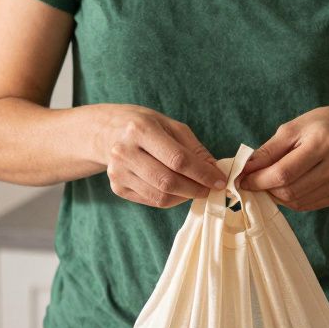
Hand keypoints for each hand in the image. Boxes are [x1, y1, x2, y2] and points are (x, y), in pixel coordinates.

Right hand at [98, 105, 224, 207]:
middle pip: (168, 181)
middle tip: (210, 189)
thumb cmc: (147, 126)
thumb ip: (194, 149)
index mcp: (140, 129)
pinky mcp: (117, 187)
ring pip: (160, 196)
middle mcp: (124, 152)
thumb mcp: (172, 127)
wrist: (108, 132)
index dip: (202, 173)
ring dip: (185, 196)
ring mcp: (118, 172)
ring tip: (196, 189)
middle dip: (196, 189)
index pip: (178, 159)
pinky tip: (178, 190)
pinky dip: (171, 199)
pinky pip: (152, 201)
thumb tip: (215, 173)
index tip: (220, 181)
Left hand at [240, 106, 328, 210]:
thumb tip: (244, 171)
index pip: (284, 173)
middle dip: (266, 189)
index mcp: (323, 143)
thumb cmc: (318, 127)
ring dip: (277, 196)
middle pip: (290, 191)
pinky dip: (292, 199)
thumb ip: (268, 151)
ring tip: (271, 182)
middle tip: (254, 182)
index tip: (242, 180)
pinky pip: (308, 205)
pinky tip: (289, 185)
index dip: (259, 180)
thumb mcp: (291, 129)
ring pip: (297, 202)